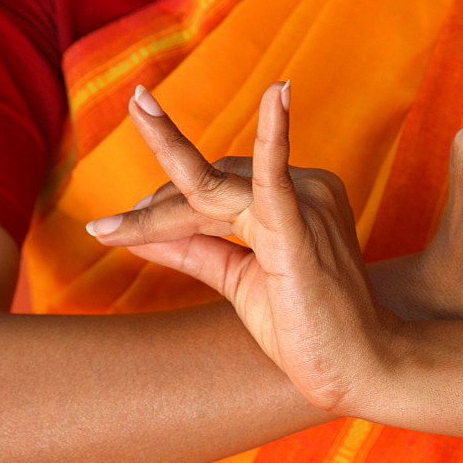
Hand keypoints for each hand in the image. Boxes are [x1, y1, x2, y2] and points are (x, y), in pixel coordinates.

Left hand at [89, 83, 398, 411]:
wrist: (357, 368)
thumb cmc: (307, 325)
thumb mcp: (240, 280)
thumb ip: (197, 250)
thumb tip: (142, 231)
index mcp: (295, 197)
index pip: (219, 185)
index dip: (167, 208)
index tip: (123, 229)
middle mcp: (305, 190)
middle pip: (210, 183)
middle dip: (156, 212)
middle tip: (105, 230)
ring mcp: (306, 206)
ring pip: (213, 192)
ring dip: (158, 214)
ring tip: (108, 229)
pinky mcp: (302, 231)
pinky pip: (276, 180)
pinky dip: (273, 139)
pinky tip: (278, 95)